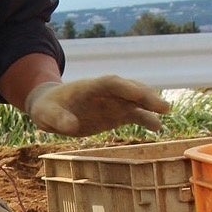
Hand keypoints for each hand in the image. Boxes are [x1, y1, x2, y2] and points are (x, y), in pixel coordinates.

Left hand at [25, 76, 171, 136]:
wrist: (51, 108)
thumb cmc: (47, 108)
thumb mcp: (46, 114)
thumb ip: (58, 118)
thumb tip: (72, 127)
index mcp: (90, 87)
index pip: (111, 83)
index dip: (126, 88)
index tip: (140, 94)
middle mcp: (106, 92)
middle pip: (129, 90)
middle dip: (146, 96)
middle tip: (163, 107)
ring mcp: (113, 102)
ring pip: (136, 101)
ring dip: (150, 106)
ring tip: (165, 113)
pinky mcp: (116, 114)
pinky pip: (134, 115)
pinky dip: (146, 119)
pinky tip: (158, 128)